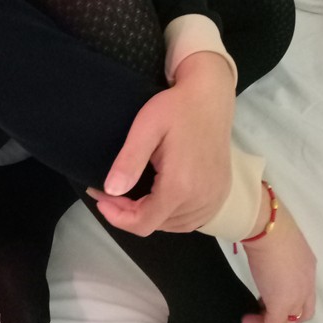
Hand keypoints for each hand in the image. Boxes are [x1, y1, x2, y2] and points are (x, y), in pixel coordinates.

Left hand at [86, 52, 234, 235]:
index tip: (101, 198)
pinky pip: (191, 220)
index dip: (117, 217)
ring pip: (173, 226)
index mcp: (181, 186)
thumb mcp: (145, 128)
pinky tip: (159, 198)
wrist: (211, 96)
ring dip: (150, 215)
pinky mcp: (221, 194)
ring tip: (133, 194)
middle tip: (112, 191)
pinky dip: (171, 215)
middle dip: (129, 213)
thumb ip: (128, 162)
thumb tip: (110, 191)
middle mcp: (201, 199)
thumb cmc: (176, 108)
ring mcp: (214, 199)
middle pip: (156, 225)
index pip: (143, 223)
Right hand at [241, 197, 316, 322]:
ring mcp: (296, 294)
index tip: (269, 297)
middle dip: (282, 318)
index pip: (304, 292)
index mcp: (308, 267)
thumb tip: (262, 250)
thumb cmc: (270, 228)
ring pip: (288, 319)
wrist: (268, 230)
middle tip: (260, 314)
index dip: (290, 300)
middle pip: (301, 311)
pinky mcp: (280, 303)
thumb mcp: (279, 242)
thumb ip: (276, 252)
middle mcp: (307, 284)